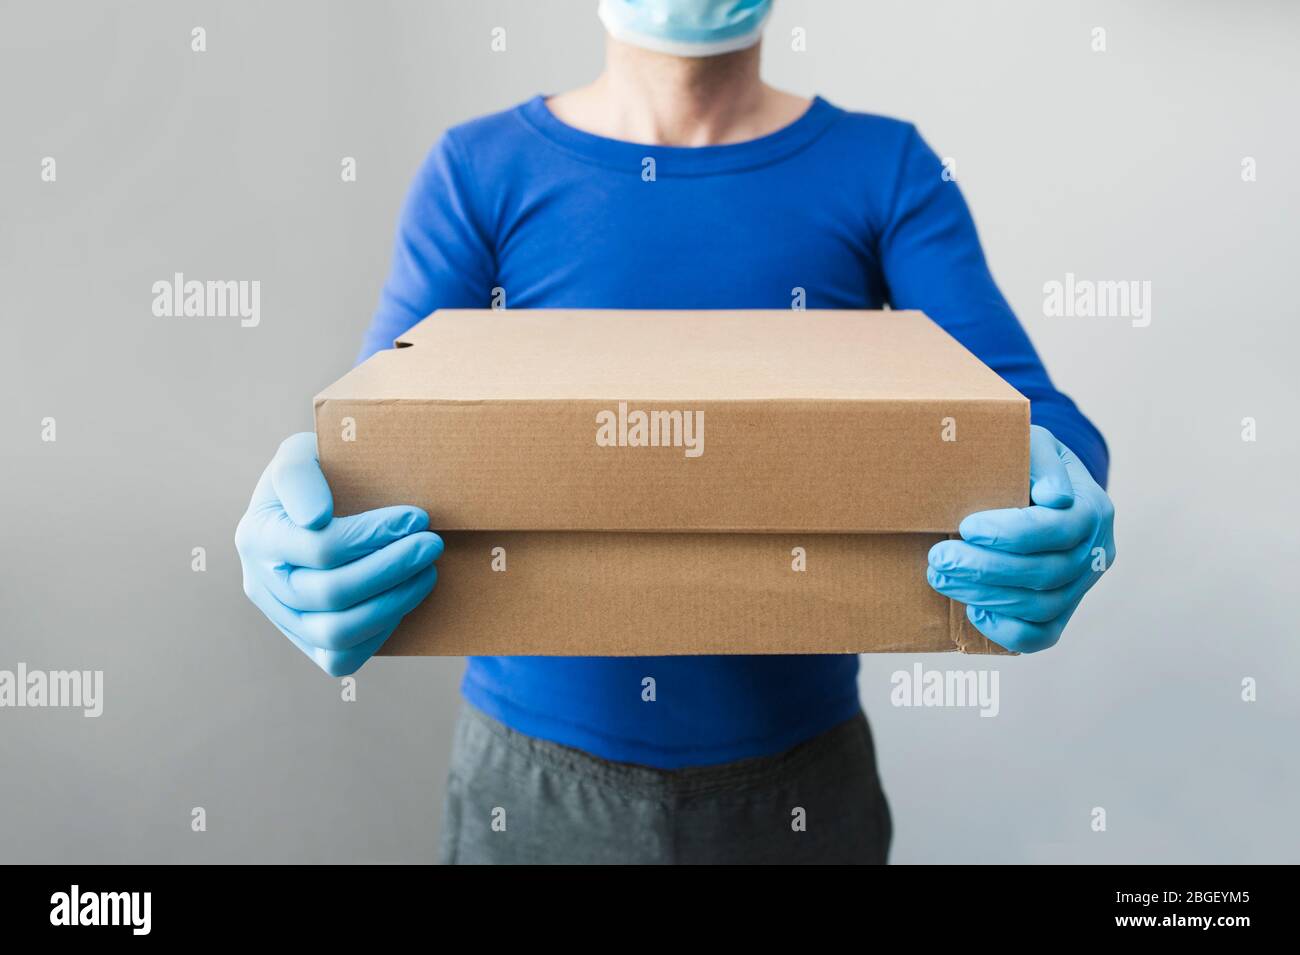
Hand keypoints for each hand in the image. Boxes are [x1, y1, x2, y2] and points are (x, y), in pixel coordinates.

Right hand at [235, 433, 442, 675]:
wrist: (322, 499)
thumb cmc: (317, 473)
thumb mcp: (301, 454)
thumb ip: (299, 475)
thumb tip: (315, 518)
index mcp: (257, 536)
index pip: (321, 548)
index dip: (375, 535)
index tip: (417, 517)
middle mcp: (262, 583)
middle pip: (331, 593)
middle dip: (391, 568)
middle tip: (431, 544)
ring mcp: (284, 618)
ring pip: (337, 633)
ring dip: (393, 602)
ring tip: (426, 572)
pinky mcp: (307, 641)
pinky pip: (340, 658)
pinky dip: (378, 633)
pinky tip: (404, 598)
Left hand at [926, 425, 1114, 652]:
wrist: (1040, 485)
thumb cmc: (1027, 460)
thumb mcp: (1033, 442)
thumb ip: (1042, 461)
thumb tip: (1054, 497)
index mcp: (1093, 509)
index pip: (1057, 529)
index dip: (1010, 533)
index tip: (967, 526)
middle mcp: (1095, 551)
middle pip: (1046, 573)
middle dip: (985, 569)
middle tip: (939, 558)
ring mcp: (1082, 585)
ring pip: (1042, 607)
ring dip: (986, 596)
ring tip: (942, 578)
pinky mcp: (1064, 610)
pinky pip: (1043, 636)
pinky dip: (1007, 630)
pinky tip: (974, 610)